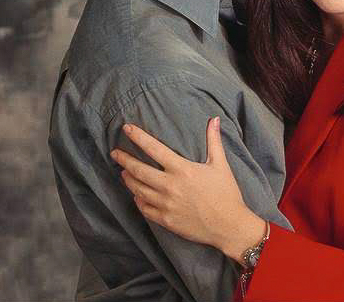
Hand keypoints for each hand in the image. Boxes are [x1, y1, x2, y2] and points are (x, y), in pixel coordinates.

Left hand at [111, 117, 265, 260]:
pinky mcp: (165, 220)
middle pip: (139, 170)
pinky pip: (144, 208)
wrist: (228, 225)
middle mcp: (170, 186)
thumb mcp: (220, 164)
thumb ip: (213, 140)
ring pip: (138, 190)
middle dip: (124, 160)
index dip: (139, 137)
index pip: (155, 149)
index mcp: (182, 169)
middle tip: (115, 153)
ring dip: (128, 179)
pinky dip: (138, 200)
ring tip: (123, 172)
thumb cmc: (226, 192)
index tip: (127, 129)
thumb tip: (215, 119)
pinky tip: (136, 194)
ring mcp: (165, 204)